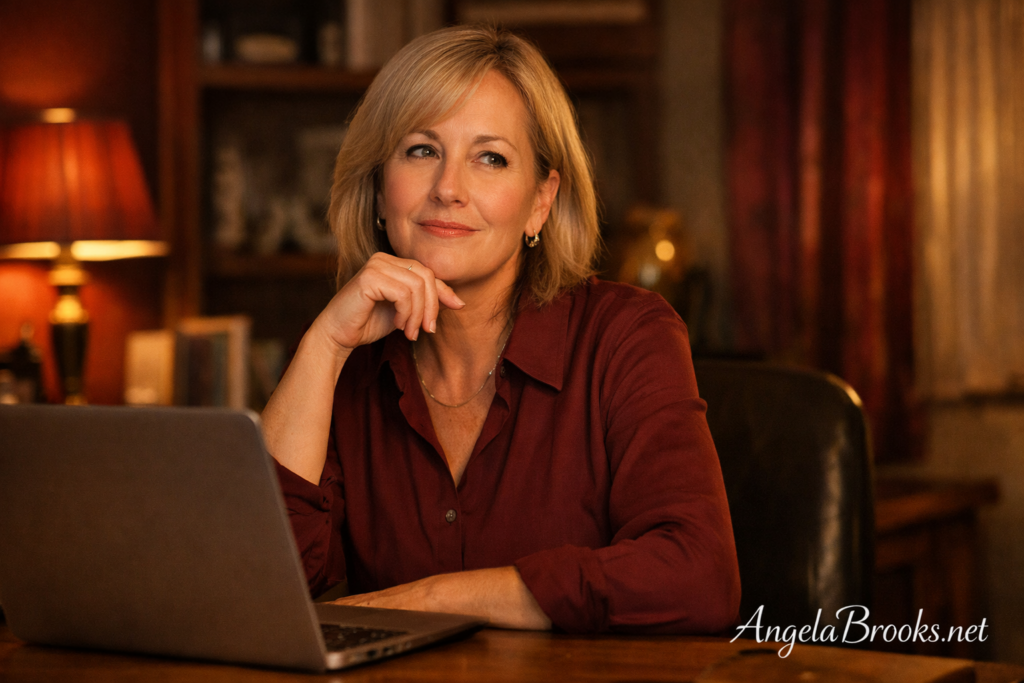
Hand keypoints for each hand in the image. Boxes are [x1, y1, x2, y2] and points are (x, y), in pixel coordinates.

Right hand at [313, 253, 464, 352]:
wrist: (338, 335)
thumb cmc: (368, 323)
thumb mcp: (406, 312)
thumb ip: (426, 302)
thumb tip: (457, 301)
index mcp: (392, 263)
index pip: (428, 272)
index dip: (444, 291)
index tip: (457, 307)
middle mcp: (384, 259)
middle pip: (426, 276)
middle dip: (432, 306)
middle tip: (428, 329)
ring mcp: (376, 265)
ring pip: (417, 286)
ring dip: (419, 314)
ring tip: (411, 332)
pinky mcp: (370, 277)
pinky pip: (403, 293)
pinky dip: (407, 313)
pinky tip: (399, 325)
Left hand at [330, 568, 550, 629]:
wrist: (528, 591)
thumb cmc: (505, 606)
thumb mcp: (466, 613)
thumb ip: (444, 617)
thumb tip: (430, 626)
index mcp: (428, 595)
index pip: (383, 602)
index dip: (355, 607)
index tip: (331, 612)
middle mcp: (422, 591)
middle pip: (373, 601)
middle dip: (343, 609)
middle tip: (313, 614)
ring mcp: (427, 593)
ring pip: (377, 602)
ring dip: (349, 609)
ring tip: (321, 616)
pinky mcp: (433, 598)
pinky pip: (395, 605)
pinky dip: (369, 608)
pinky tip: (351, 614)